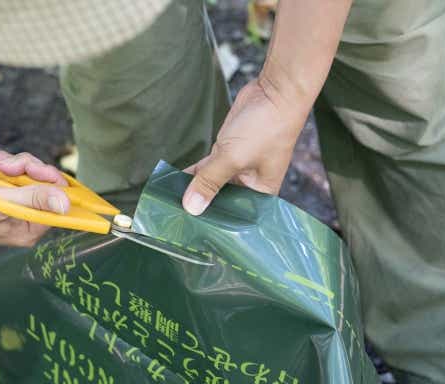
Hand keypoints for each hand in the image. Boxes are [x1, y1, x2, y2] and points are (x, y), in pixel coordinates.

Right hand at [0, 150, 69, 246]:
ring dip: (10, 162)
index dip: (51, 183)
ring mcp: (14, 203)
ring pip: (28, 172)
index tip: (39, 170)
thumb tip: (66, 204)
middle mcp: (25, 219)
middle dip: (26, 167)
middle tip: (8, 164)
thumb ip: (36, 199)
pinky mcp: (4, 189)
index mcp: (30, 230)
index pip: (57, 204)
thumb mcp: (3, 203)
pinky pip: (13, 169)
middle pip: (44, 183)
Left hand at [181, 78, 307, 214]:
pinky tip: (174, 182)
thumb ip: (209, 182)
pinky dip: (193, 173)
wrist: (274, 92)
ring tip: (169, 204)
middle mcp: (250, 185)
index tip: (190, 231)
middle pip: (221, 202)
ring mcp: (237, 168)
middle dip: (200, 207)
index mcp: (261, 194)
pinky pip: (207, 169)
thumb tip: (191, 207)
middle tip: (174, 219)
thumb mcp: (233, 158)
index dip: (214, 223)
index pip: (234, 217)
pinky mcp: (227, 153)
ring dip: (193, 190)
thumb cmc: (266, 127)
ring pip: (211, 184)